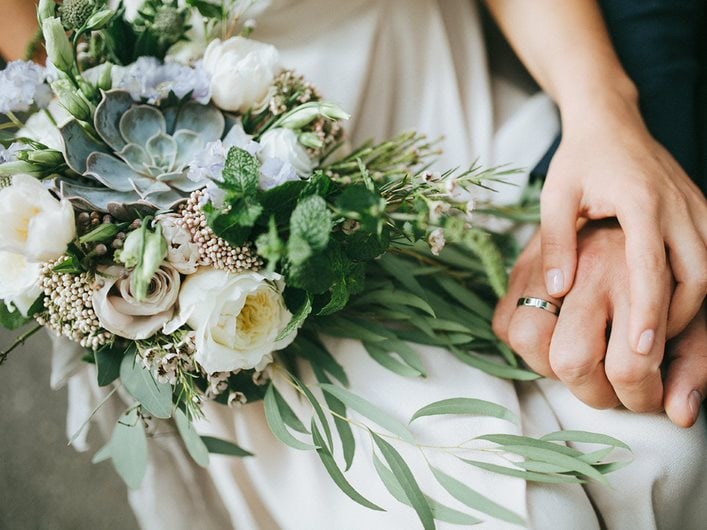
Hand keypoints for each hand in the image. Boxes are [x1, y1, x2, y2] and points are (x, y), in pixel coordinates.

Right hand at [494, 221, 704, 425]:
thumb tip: (680, 415)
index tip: (645, 393)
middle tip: (611, 389)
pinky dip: (522, 342)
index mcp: (639, 278)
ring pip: (526, 339)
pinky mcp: (522, 265)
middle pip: (570, 360)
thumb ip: (695, 361)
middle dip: (593, 393)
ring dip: (549, 368)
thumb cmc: (666, 264)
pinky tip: (553, 341)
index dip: (638, 395)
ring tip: (580, 365)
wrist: (630, 191)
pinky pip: (503, 322)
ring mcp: (548, 267)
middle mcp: (588, 271)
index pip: (629, 365)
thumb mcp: (697, 311)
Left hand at [541, 95, 706, 356]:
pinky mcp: (701, 209)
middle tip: (649, 353)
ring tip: (657, 335)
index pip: (652, 268)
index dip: (647, 312)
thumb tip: (557, 290)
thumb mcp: (556, 197)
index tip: (639, 350)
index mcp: (642, 202)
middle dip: (677, 318)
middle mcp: (679, 206)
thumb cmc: (580, 160)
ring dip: (690, 306)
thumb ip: (556, 243)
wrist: (611, 121)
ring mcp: (697, 206)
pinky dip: (698, 286)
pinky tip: (673, 306)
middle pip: (698, 276)